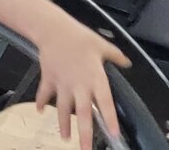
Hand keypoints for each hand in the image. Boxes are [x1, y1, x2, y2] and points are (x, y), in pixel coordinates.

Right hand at [31, 21, 130, 149]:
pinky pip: (44, 94)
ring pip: (63, 109)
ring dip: (64, 124)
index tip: (113, 135)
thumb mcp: (103, 45)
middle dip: (85, 134)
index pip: (105, 103)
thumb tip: (127, 63)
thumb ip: (116, 57)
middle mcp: (79, 86)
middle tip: (86, 149)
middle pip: (83, 114)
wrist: (53, 30)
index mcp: (95, 78)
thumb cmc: (80, 37)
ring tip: (65, 138)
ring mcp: (62, 84)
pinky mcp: (49, 79)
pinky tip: (40, 112)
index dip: (110, 120)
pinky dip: (42, 103)